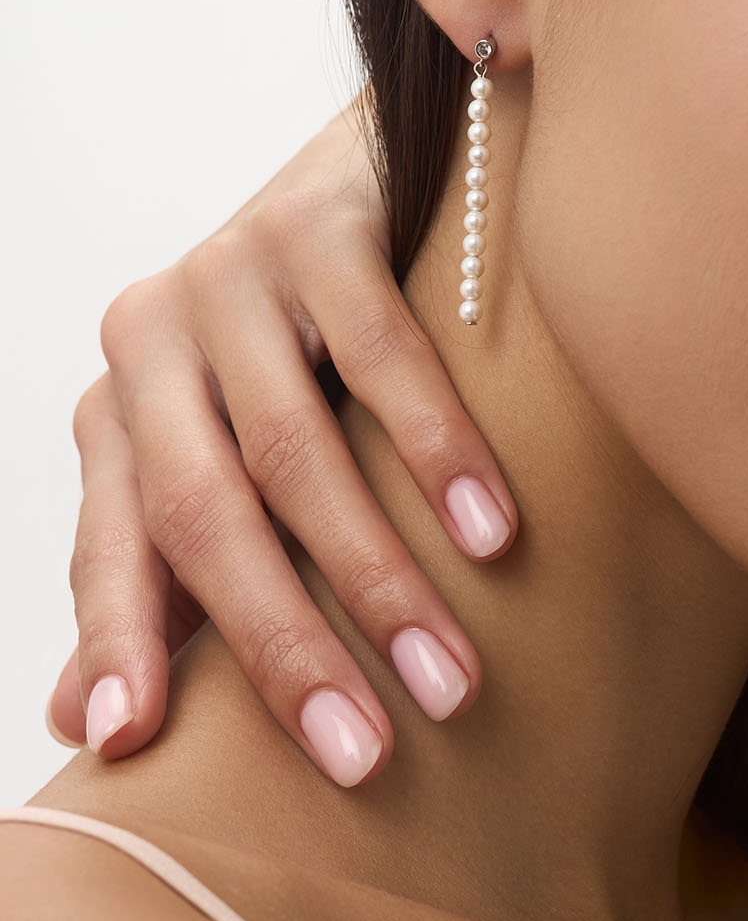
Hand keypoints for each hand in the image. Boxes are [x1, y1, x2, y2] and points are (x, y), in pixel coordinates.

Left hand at [46, 90, 517, 782]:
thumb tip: (83, 720)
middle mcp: (155, 334)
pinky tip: (491, 531)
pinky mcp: (316, 222)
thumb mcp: (227, 446)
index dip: (120, 641)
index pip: (112, 539)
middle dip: (285, 645)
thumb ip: (163, 570)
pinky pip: (382, 354)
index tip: (137, 748)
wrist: (366, 169)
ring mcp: (231, 270)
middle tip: (363, 751)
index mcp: (122, 400)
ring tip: (449, 674)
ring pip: (294, 449)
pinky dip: (438, 452)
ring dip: (377, 576)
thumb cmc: (303, 338)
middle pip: (203, 513)